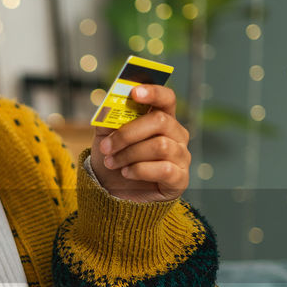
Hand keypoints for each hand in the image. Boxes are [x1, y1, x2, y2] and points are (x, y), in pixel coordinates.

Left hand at [89, 84, 189, 203]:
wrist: (112, 195)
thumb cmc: (114, 161)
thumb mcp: (105, 137)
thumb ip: (107, 119)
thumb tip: (107, 104)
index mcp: (162, 119)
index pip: (167, 98)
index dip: (154, 92)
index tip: (134, 92)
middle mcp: (177, 135)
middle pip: (160, 121)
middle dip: (128, 133)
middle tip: (106, 146)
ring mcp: (181, 157)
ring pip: (160, 146)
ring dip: (129, 154)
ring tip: (112, 162)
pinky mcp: (180, 180)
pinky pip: (165, 169)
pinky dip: (140, 170)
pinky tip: (127, 173)